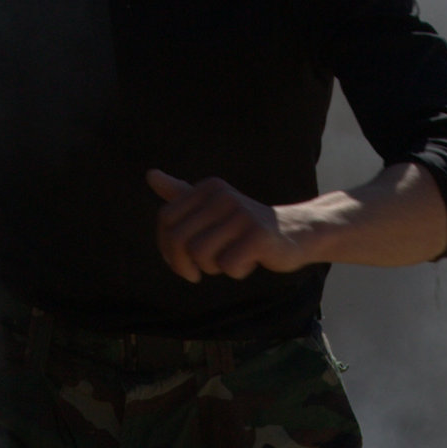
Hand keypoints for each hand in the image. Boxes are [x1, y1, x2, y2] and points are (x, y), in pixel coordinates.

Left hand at [148, 171, 304, 280]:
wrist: (296, 232)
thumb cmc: (246, 225)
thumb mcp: (212, 207)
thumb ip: (181, 193)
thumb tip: (150, 175)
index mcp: (208, 188)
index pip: (165, 219)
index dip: (167, 247)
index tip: (182, 261)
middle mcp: (223, 196)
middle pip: (179, 240)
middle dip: (184, 264)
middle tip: (198, 272)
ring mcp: (242, 214)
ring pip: (201, 255)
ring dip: (212, 267)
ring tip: (229, 260)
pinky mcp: (259, 235)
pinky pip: (228, 265)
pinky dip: (236, 271)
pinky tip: (250, 261)